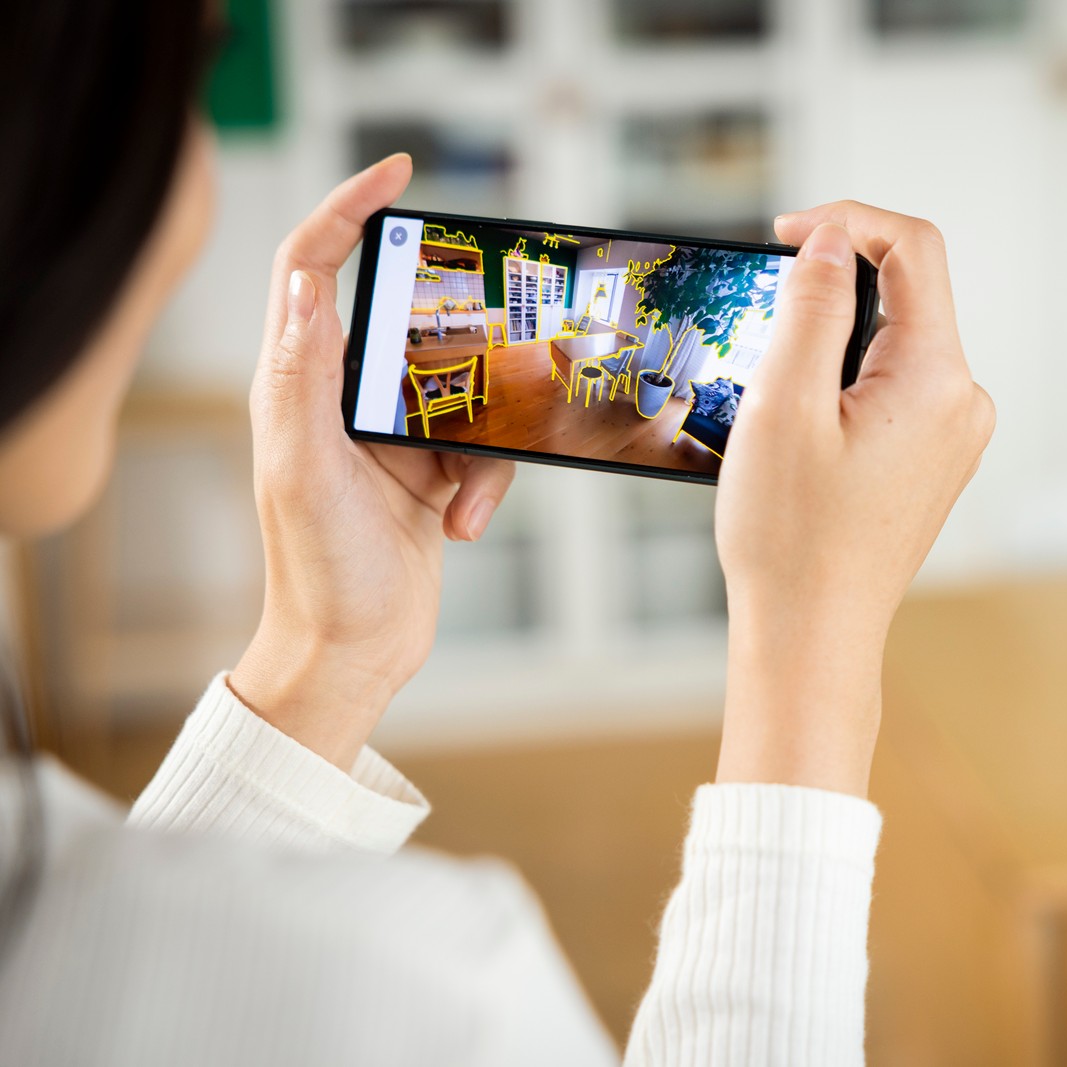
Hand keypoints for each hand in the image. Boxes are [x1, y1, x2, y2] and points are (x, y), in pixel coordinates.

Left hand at [230, 156, 514, 770]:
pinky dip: (487, 484)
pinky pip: (483, 446)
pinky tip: (466, 525)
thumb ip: (305, 378)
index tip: (398, 173)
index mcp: (296, 386)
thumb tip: (310, 284)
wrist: (354, 652)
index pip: (311, 269)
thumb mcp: (306, 471)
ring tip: (463, 496)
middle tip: (497, 325)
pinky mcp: (430, 472)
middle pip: (407, 322)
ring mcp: (390, 436)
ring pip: (463, 388)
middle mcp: (340, 401)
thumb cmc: (319, 573)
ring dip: (480, 441)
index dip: (347, 210)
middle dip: (457, 331)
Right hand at [714, 203, 993, 796]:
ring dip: (833, 339)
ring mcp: (955, 435)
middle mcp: (963, 401)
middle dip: (832, 288)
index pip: (913, 248)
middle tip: (762, 319)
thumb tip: (829, 240)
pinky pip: (894, 388)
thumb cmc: (792, 539)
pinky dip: (844, 382)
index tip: (782, 234)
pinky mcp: (934, 460)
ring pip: (894, 343)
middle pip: (906, 294)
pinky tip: (799, 427)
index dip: (846, 220)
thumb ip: (809, 305)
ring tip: (774, 392)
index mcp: (937, 378)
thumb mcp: (783, 404)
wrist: (812, 636)